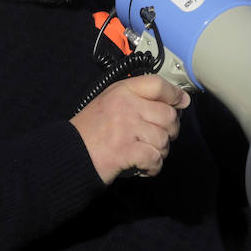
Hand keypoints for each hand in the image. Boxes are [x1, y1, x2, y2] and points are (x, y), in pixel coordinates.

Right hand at [70, 75, 189, 183]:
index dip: (174, 94)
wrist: (69, 154)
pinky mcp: (126, 151)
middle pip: (168, 115)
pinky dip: (153, 166)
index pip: (157, 84)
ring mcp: (126, 128)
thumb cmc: (90, 130)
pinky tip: (144, 166)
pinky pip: (155, 158)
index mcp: (121, 91)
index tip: (180, 102)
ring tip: (147, 153)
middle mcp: (125, 105)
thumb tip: (176, 101)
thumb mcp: (110, 102)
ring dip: (160, 151)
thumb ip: (138, 98)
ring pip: (164, 139)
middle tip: (159, 137)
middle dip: (170, 130)